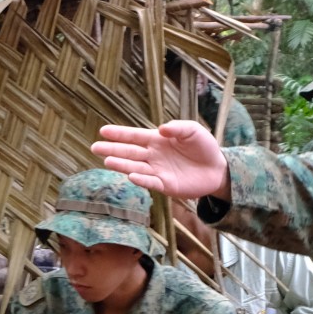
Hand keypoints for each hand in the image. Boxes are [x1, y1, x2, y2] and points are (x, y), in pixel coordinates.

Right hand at [92, 121, 230, 199]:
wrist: (217, 169)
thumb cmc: (204, 147)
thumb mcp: (193, 131)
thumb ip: (178, 128)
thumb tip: (161, 129)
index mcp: (157, 141)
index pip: (134, 136)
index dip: (119, 134)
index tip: (103, 131)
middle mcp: (154, 156)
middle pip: (129, 152)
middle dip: (112, 149)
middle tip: (95, 147)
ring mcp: (158, 171)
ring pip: (136, 167)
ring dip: (122, 164)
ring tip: (107, 161)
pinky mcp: (166, 185)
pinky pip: (151, 182)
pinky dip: (141, 180)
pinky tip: (131, 175)